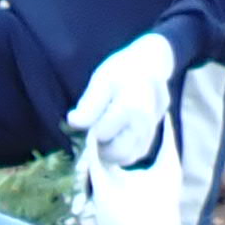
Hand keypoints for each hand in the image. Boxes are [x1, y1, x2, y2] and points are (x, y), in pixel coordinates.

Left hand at [65, 31, 179, 163]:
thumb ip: (89, 103)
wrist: (149, 66)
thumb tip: (73, 122)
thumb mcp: (102, 81)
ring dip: (109, 151)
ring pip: (125, 158)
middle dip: (100, 147)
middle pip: (117, 153)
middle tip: (93, 130)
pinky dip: (119, 151)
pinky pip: (131, 156)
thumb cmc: (122, 72)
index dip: (89, 130)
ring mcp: (151, 133)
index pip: (101, 134)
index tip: (85, 118)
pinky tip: (113, 135)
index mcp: (132, 107)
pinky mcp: (150, 140)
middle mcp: (146, 123)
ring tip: (103, 131)